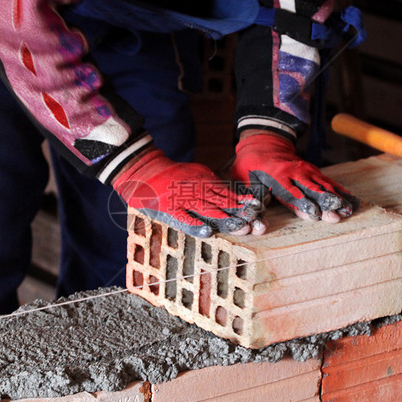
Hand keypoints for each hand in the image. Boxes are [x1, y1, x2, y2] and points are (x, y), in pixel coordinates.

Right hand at [113, 148, 263, 237]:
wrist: (145, 169)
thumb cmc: (170, 174)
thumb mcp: (194, 172)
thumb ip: (210, 181)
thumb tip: (229, 190)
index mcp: (203, 180)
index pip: (227, 191)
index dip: (242, 199)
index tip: (257, 206)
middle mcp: (196, 189)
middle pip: (222, 201)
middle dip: (239, 211)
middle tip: (255, 220)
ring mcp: (183, 199)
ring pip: (208, 209)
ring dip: (225, 218)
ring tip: (240, 226)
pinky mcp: (170, 208)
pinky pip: (185, 218)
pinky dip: (196, 225)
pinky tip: (208, 232)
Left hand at [231, 131, 356, 221]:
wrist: (263, 143)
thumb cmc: (250, 166)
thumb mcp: (242, 179)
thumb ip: (249, 196)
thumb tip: (254, 214)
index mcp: (277, 175)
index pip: (292, 192)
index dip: (303, 204)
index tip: (314, 214)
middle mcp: (295, 172)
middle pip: (312, 190)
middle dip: (324, 204)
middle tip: (335, 216)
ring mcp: (306, 170)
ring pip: (324, 186)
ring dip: (336, 199)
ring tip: (348, 211)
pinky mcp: (313, 170)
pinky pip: (329, 181)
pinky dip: (340, 190)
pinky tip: (351, 200)